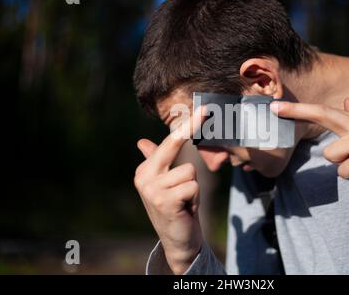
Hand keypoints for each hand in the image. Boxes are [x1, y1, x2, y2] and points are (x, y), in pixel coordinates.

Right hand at [134, 107, 204, 273]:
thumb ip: (155, 160)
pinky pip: (192, 186)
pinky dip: (194, 198)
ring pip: (189, 171)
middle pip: (173, 145)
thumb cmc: (176, 206)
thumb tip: (141, 142)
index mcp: (145, 169)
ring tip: (185, 200)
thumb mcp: (165, 182)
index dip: (186, 125)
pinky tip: (185, 208)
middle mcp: (144, 177)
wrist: (177, 239)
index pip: (168, 142)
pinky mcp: (164, 201)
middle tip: (207, 109)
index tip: (203, 109)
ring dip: (193, 187)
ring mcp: (152, 189)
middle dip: (191, 127)